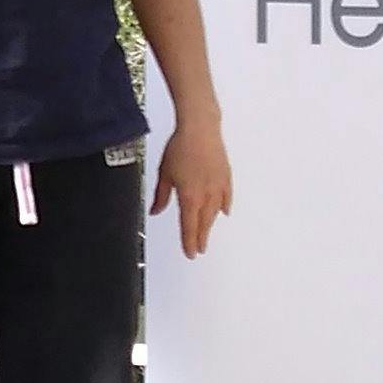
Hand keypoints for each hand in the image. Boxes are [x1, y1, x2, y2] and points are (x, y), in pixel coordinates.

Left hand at [151, 120, 231, 258]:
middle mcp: (206, 195)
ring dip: (210, 224)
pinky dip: (225, 206)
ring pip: (215, 212)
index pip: (189, 226)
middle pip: (204, 222)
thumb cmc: (181, 147)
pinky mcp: (226, 176)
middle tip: (199, 249)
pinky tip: (224, 212)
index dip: (189, 242)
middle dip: (200, 237)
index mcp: (190, 196)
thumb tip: (155, 211)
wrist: (199, 128)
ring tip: (206, 234)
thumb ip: (161, 196)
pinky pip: (227, 197)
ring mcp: (218, 186)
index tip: (190, 253)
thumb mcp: (164, 173)